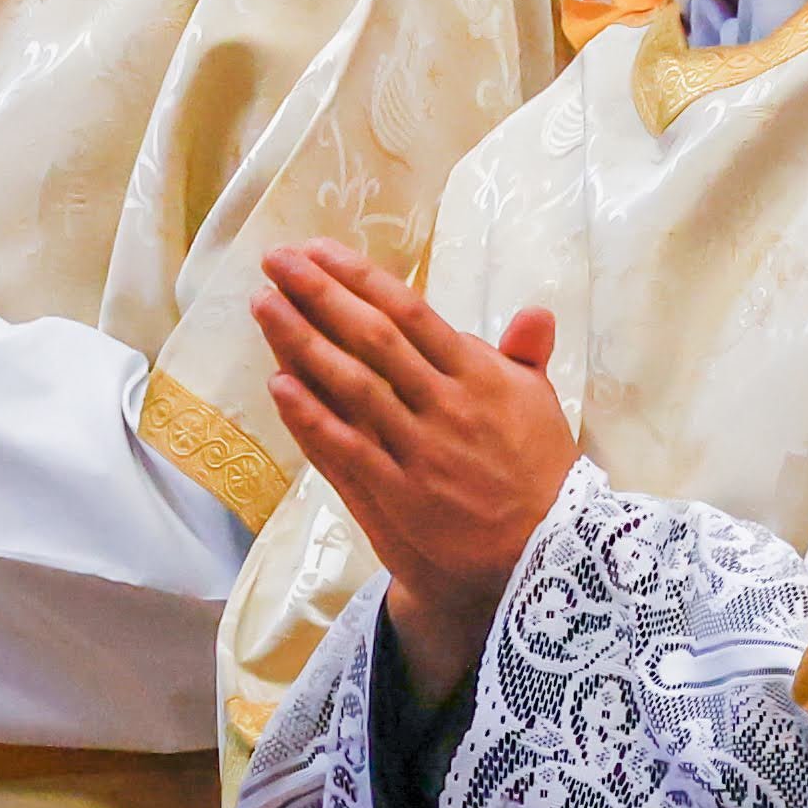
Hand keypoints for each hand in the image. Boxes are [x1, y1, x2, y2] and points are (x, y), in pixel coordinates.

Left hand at [254, 241, 576, 699]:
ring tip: (264, 307)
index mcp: (480, 376)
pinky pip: (346, 449)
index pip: (410, 313)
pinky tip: (278, 386)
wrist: (542, 556)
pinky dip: (311, 416)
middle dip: (320, 295)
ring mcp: (418, 451)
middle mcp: (445, 406)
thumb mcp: (541, 405)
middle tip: (277, 262)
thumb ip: (526, 355)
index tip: (319, 251)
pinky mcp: (397, 495)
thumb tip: (534, 311)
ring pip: (352, 386)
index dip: (361, 278)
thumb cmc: (540, 473)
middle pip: (372, 339)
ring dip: (303, 343)